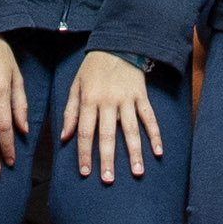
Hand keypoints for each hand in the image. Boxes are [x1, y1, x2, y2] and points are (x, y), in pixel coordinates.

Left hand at [59, 52, 164, 185]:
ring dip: (134, 152)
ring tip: (137, 172)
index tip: (86, 172)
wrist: (117, 44)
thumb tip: (64, 137)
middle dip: (108, 159)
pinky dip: (155, 134)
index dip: (84, 153)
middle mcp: (107, 102)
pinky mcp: (141, 96)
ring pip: (131, 129)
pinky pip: (149, 117)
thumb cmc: (93, 68)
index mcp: (89, 100)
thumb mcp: (75, 85)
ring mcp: (126, 99)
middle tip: (109, 179)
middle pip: (107, 134)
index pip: (84, 131)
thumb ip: (70, 112)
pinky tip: (158, 151)